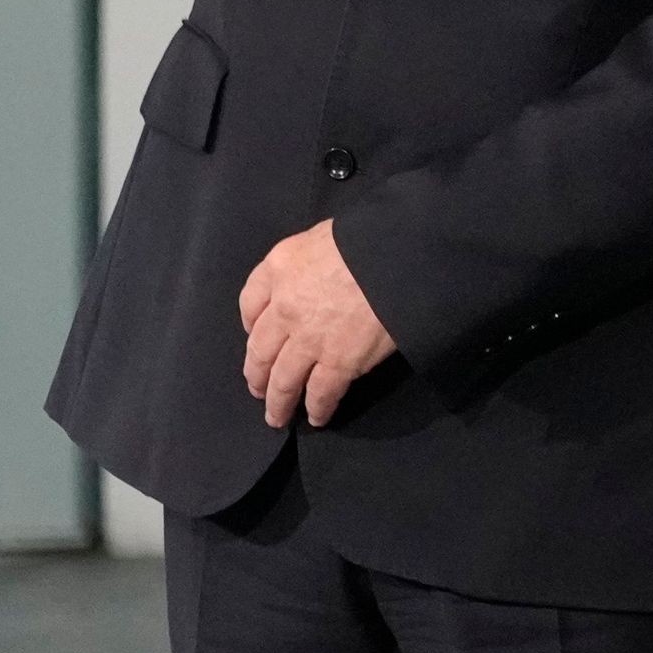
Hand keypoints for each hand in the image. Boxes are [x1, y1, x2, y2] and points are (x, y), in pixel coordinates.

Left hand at [236, 223, 399, 428]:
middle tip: (258, 390)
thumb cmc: (370, 238)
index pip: (250, 302)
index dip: (250, 326)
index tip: (255, 338)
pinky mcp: (339, 362)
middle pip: (260, 350)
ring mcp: (309, 339)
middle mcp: (284, 308)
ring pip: (283, 379)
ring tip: (277, 416)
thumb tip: (313, 281)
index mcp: (279, 269)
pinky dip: (317, 408)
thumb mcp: (323, 234)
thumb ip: (307, 259)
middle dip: (257, 374)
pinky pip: (321, 392)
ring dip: (278, 401)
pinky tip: (317, 418)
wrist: (401, 256)